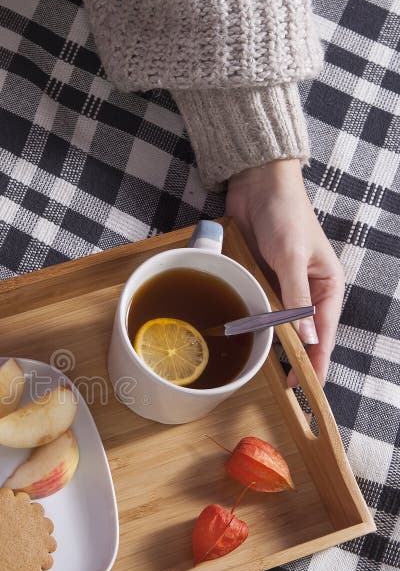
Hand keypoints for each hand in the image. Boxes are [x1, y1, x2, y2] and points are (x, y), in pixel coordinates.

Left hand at [226, 158, 344, 386]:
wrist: (259, 184)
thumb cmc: (285, 215)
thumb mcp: (293, 258)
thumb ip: (296, 299)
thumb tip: (307, 339)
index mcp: (328, 286)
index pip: (324, 335)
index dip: (314, 362)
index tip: (302, 386)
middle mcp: (308, 291)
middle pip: (302, 335)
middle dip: (293, 359)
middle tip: (279, 385)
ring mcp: (282, 287)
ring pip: (279, 325)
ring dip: (271, 344)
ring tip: (260, 371)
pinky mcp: (261, 279)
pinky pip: (259, 308)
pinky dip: (253, 324)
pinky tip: (243, 340)